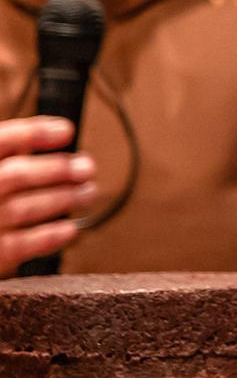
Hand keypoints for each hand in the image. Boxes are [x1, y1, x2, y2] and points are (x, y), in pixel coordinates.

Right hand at [0, 117, 96, 275]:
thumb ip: (10, 156)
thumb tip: (52, 135)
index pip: (0, 142)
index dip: (33, 133)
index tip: (66, 131)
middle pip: (15, 176)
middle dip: (57, 169)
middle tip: (87, 167)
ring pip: (23, 209)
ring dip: (63, 199)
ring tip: (88, 193)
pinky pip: (19, 246)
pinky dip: (48, 236)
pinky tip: (70, 229)